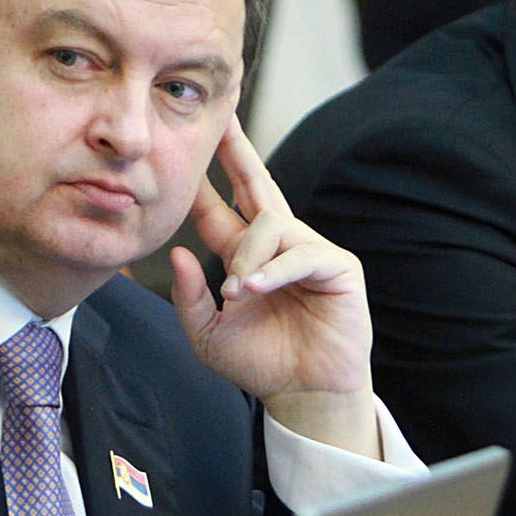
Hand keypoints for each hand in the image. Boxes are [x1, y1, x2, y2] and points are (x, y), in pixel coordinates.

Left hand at [170, 117, 380, 456]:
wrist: (303, 395)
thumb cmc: (261, 364)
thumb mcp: (208, 335)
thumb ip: (189, 298)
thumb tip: (177, 254)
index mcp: (245, 257)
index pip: (219, 208)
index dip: (202, 180)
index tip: (186, 146)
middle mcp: (278, 245)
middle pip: (256, 184)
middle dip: (237, 152)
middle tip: (220, 120)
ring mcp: (309, 251)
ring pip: (272, 225)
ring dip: (247, 257)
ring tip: (236, 292)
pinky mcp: (337, 267)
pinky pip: (302, 254)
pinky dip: (275, 270)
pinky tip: (255, 289)